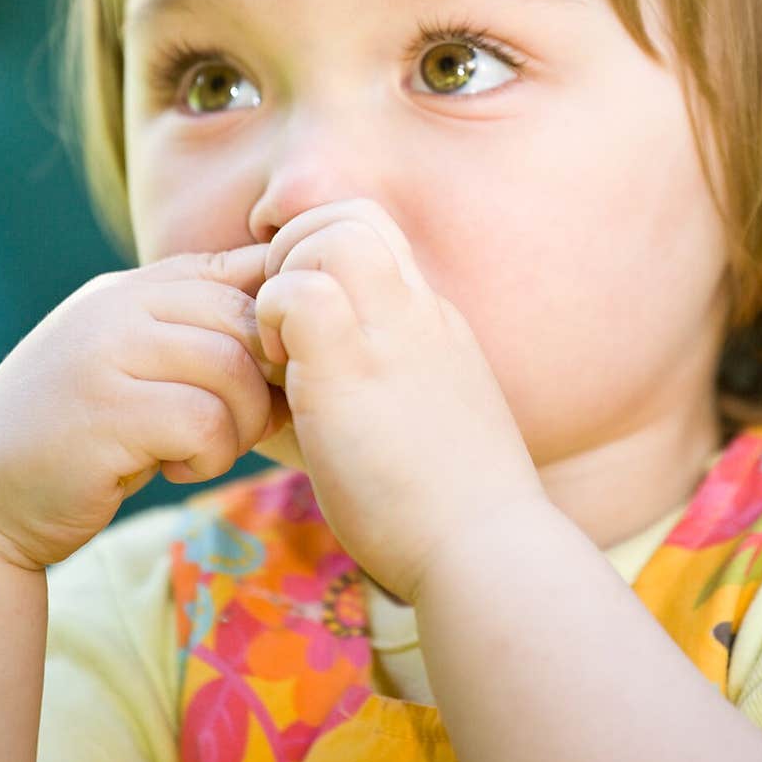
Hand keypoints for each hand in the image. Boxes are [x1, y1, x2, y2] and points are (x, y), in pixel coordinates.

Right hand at [0, 247, 288, 569]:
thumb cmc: (81, 433)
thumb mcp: (135, 361)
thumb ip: (194, 331)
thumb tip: (302, 318)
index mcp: (136, 285)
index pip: (245, 268)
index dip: (283, 322)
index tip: (281, 372)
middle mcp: (120, 304)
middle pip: (248, 318)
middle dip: (270, 380)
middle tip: (253, 423)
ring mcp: (106, 352)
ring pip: (232, 370)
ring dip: (241, 425)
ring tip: (209, 449)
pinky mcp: (103, 411)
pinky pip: (204, 422)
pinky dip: (210, 456)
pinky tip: (177, 468)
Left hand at [252, 198, 542, 603]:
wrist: (486, 550)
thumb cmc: (449, 509)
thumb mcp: (425, 421)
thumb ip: (384, 385)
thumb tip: (320, 387)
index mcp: (433, 322)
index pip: (374, 233)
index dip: (322, 252)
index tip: (301, 315)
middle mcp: (417, 311)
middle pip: (353, 211)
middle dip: (298, 247)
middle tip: (282, 321)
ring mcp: (391, 333)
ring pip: (328, 232)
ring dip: (285, 277)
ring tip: (282, 346)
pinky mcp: (353, 369)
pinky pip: (299, 292)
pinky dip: (275, 319)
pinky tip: (282, 375)